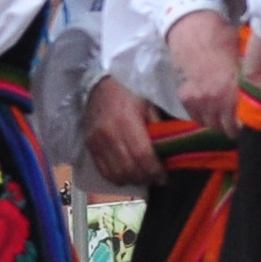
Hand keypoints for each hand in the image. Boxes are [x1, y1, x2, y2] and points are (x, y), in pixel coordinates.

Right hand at [82, 76, 162, 192]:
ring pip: (116, 174)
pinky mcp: (89, 145)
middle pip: (129, 169)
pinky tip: (127, 173)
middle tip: (156, 178)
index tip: (164, 176)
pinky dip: (117, 177)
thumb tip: (171, 150)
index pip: (142, 155)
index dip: (155, 170)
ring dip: (132, 180)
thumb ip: (158, 126)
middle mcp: (109, 134)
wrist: (99, 82)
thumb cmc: (129, 90)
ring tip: (142, 176)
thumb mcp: (150, 102)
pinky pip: (103, 171)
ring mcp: (97, 142)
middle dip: (146, 178)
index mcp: (126, 121)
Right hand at [166, 11, 244, 127]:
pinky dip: (202, 115)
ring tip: (221, 117)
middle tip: (234, 124)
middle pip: (222, 127)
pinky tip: (208, 108)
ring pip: (208, 124)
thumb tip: (259, 97)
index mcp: (229, 90)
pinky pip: (195, 116)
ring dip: (215, 122)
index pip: (236, 123)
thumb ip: (246, 83)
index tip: (244, 126)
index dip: (241, 127)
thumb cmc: (222, 40)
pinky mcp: (185, 96)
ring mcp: (196, 99)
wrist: (192, 31)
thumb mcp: (241, 60)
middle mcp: (212, 99)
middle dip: (229, 127)